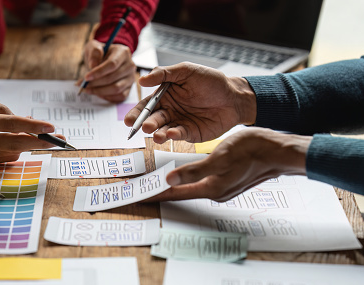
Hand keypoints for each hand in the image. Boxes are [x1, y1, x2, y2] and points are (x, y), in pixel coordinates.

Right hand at [0, 90, 63, 161]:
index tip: (51, 127)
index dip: (33, 126)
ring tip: (42, 135)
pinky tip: (23, 141)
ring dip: (30, 145)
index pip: (12, 125)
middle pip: (18, 144)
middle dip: (42, 143)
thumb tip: (20, 118)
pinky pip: (4, 158)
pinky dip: (16, 149)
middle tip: (62, 140)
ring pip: (13, 153)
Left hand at [78, 40, 135, 101]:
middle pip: (113, 78)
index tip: (86, 77)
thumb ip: (94, 53)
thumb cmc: (100, 53)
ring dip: (99, 91)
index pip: (112, 64)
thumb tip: (93, 66)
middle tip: (83, 85)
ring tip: (87, 89)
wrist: (107, 59)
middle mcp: (130, 65)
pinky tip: (98, 93)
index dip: (98, 72)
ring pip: (116, 89)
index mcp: (123, 52)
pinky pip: (120, 96)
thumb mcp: (94, 47)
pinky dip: (107, 97)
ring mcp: (131, 78)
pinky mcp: (129, 88)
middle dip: (96, 83)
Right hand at [124, 62, 256, 143]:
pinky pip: (179, 135)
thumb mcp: (187, 71)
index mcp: (165, 95)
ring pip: (163, 130)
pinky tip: (172, 133)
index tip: (129, 120)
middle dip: (146, 125)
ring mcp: (179, 123)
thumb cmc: (212, 81)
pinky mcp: (190, 134)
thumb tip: (142, 79)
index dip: (137, 113)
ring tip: (157, 135)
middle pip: (152, 119)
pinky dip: (174, 135)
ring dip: (158, 133)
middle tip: (144, 127)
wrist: (234, 97)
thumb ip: (164, 74)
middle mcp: (169, 110)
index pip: (147, 105)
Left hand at [153, 128, 310, 201]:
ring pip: (192, 187)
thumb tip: (170, 180)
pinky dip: (188, 179)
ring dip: (175, 185)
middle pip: (182, 193)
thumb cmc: (252, 152)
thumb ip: (194, 171)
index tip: (140, 197)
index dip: (157, 195)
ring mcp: (223, 187)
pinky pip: (202, 181)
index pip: (176, 194)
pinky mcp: (228, 179)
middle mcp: (215, 191)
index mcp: (211, 188)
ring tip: (159, 183)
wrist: (278, 152)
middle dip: (163, 191)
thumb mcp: (219, 158)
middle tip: (145, 189)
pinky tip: (185, 174)